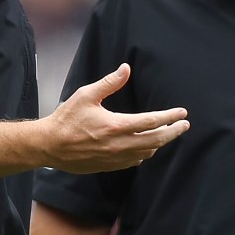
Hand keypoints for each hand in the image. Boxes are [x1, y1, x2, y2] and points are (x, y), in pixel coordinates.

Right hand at [36, 64, 187, 173]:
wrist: (50, 145)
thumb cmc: (66, 118)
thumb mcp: (86, 95)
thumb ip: (109, 83)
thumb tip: (126, 68)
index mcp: (116, 125)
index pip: (152, 121)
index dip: (170, 117)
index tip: (182, 114)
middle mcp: (119, 144)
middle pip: (156, 140)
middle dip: (174, 132)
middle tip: (184, 126)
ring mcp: (116, 158)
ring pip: (147, 152)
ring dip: (160, 143)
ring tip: (167, 133)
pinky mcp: (110, 166)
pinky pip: (135, 161)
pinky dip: (145, 152)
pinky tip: (146, 146)